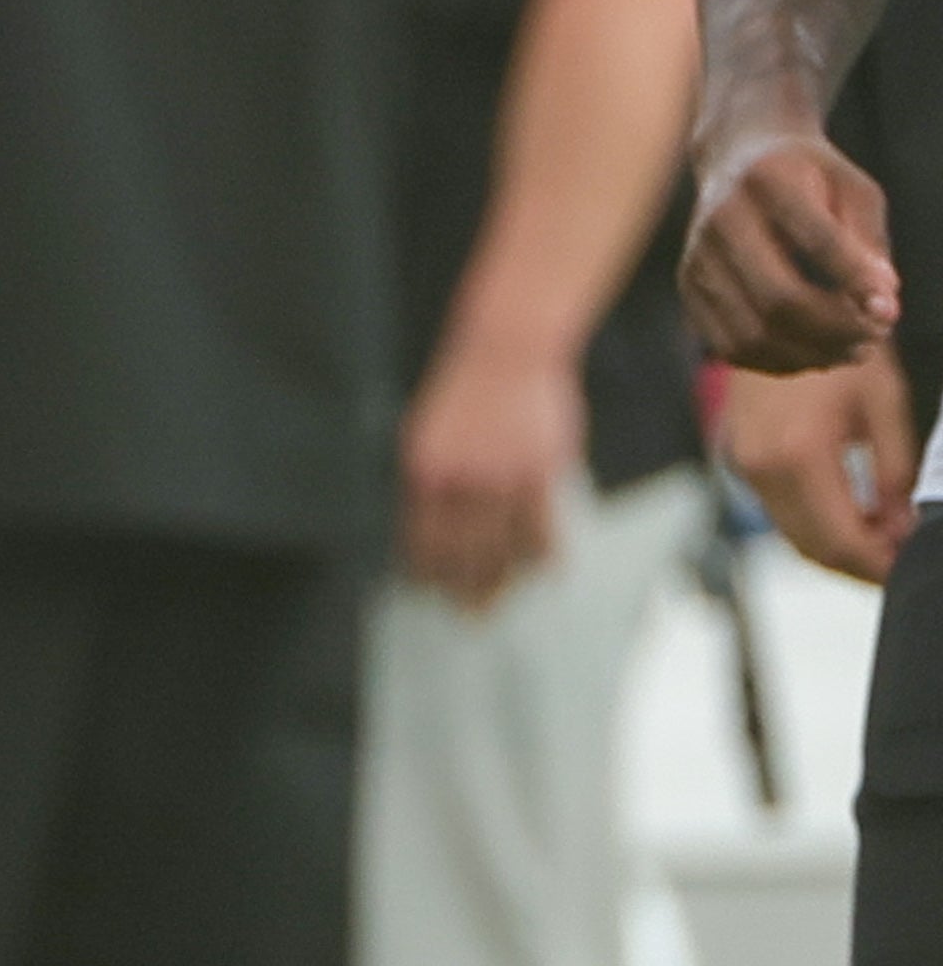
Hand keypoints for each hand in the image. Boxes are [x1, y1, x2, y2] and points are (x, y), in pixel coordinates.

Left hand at [395, 337, 579, 607]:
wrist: (504, 348)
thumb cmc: (467, 387)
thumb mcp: (430, 429)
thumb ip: (437, 476)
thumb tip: (435, 518)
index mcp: (424, 467)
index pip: (420, 533)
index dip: (424, 568)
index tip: (425, 593)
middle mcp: (460, 478)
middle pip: (461, 551)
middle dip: (462, 589)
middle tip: (467, 617)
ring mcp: (501, 477)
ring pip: (502, 546)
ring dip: (502, 582)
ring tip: (499, 605)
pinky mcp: (540, 472)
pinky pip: (542, 527)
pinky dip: (544, 555)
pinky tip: (545, 573)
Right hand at [685, 131, 903, 373]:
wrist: (737, 156)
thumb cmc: (810, 177)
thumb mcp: (853, 189)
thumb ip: (869, 242)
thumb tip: (880, 304)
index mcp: (767, 180)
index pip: (817, 241)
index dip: (858, 284)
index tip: (891, 312)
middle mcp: (721, 217)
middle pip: (779, 299)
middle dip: (837, 331)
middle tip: (873, 337)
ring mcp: (697, 255)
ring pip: (753, 334)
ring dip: (812, 354)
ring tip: (849, 349)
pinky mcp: (688, 286)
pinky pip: (732, 347)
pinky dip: (779, 361)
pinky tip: (811, 350)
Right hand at [721, 354, 917, 585]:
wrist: (775, 305)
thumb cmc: (837, 346)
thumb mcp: (884, 404)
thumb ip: (896, 474)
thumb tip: (905, 529)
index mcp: (796, 453)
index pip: (841, 542)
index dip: (882, 566)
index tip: (916, 565)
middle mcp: (758, 465)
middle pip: (813, 548)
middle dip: (863, 563)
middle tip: (906, 557)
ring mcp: (742, 462)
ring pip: (794, 534)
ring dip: (841, 545)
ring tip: (888, 536)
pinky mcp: (738, 456)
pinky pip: (780, 510)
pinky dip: (818, 524)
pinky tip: (855, 512)